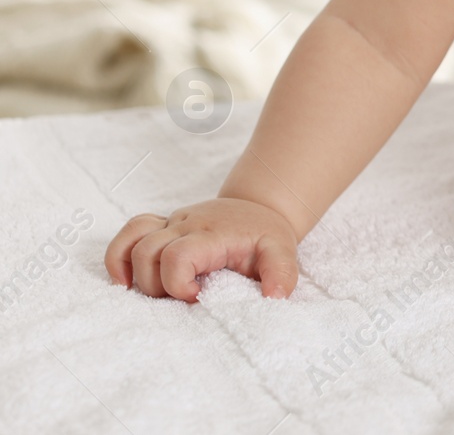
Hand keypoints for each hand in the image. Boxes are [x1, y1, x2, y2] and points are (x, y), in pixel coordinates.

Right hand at [104, 197, 299, 302]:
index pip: (177, 256)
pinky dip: (119, 255)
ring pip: (133, 242)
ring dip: (136, 274)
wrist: (260, 207)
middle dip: (157, 285)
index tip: (198, 296)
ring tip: (156, 292)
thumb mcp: (283, 252)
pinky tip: (124, 280)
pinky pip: (130, 232)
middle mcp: (186, 224)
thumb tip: (274, 298)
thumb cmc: (266, 234)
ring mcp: (172, 223)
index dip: (178, 284)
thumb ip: (281, 274)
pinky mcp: (164, 225)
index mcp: (211, 234)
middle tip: (184, 295)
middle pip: (148, 253)